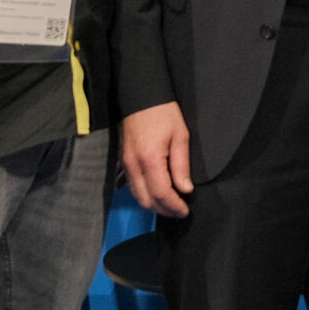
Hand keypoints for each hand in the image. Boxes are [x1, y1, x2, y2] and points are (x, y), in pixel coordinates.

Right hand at [120, 101, 193, 216]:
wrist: (139, 96)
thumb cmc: (163, 113)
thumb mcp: (180, 135)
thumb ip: (182, 165)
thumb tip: (185, 189)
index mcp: (150, 160)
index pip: (162, 194)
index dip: (174, 206)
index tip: (186, 210)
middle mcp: (134, 166)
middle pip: (147, 200)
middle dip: (164, 210)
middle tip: (179, 212)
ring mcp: (125, 165)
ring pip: (137, 196)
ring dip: (153, 205)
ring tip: (170, 206)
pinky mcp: (122, 161)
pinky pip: (131, 186)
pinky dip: (144, 196)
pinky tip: (156, 195)